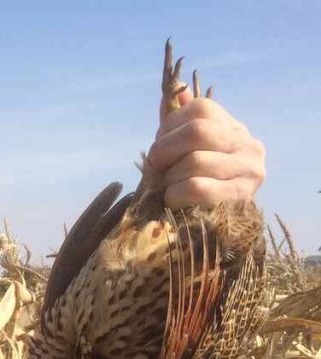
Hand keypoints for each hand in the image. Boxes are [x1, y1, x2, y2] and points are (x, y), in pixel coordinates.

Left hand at [146, 82, 265, 208]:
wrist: (220, 225)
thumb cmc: (195, 183)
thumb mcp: (186, 150)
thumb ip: (178, 122)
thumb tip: (176, 88)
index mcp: (232, 127)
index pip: (198, 109)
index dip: (168, 128)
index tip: (160, 149)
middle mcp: (247, 144)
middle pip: (197, 131)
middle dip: (163, 151)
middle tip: (154, 169)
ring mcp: (249, 171)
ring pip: (195, 162)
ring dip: (168, 179)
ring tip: (167, 188)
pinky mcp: (241, 199)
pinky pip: (196, 188)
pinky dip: (174, 195)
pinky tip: (173, 201)